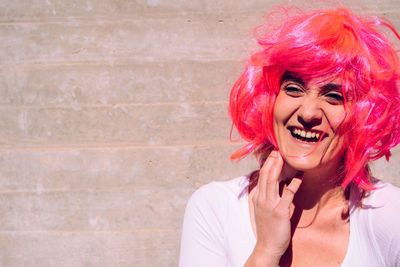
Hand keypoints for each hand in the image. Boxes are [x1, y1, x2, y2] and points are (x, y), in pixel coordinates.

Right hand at [245, 150, 302, 266]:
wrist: (267, 247)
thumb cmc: (267, 229)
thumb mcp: (263, 210)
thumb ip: (268, 197)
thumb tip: (278, 184)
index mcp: (257, 197)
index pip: (261, 176)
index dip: (268, 163)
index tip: (274, 153)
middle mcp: (261, 198)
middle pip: (266, 174)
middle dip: (272, 160)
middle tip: (278, 149)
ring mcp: (269, 204)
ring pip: (272, 180)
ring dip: (279, 166)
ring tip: (285, 155)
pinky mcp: (279, 211)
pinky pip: (288, 193)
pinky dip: (294, 183)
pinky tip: (300, 175)